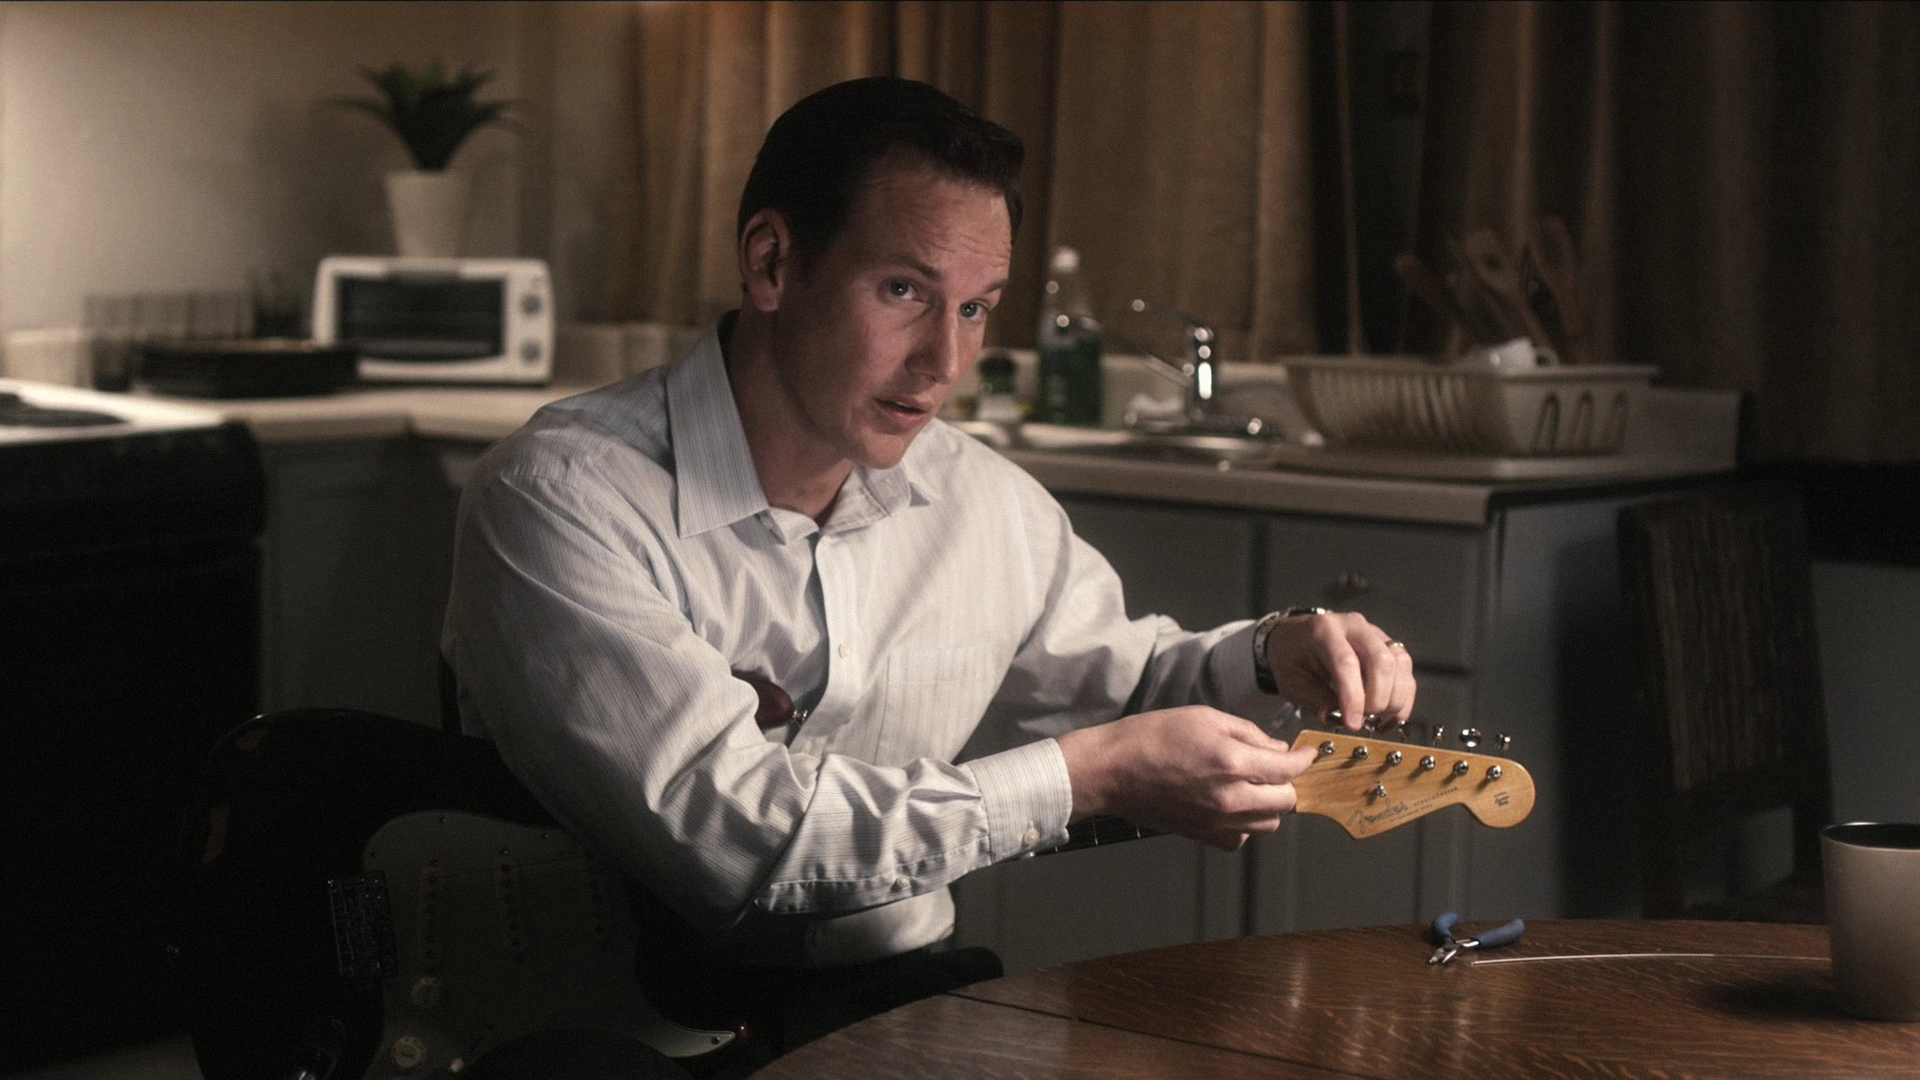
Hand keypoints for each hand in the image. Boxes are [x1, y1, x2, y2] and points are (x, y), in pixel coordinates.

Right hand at [1055, 707, 1321, 851]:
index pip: (1289, 769)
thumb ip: (1247, 733)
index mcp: (1233, 763)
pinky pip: (1241, 838)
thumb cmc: (1152, 737)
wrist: (1113, 770)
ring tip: (1254, 785)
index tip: (1308, 753)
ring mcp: (1218, 822)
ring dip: (1270, 804)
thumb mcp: (1205, 717)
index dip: (1304, 758)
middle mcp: (1232, 798)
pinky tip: (1232, 805)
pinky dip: (1245, 824)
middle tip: (1277, 767)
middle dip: (1288, 782)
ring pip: (1269, 824)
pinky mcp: (1204, 836)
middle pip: (1287, 802)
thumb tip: (1275, 748)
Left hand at [1265, 610, 1414, 729]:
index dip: (1354, 697)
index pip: (1346, 662)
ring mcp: (1373, 632)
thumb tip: (1339, 717)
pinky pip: (1405, 667)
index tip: (1354, 723)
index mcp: (1323, 631)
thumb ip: (1315, 698)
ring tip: (1380, 720)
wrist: (1294, 637)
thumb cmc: (1291, 657)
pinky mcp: (1386, 643)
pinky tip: (1393, 713)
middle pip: (1380, 660)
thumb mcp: (1291, 680)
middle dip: (1378, 698)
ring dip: (1395, 697)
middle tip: (1366, 721)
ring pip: (1399, 662)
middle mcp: (1353, 625)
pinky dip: (1404, 693)